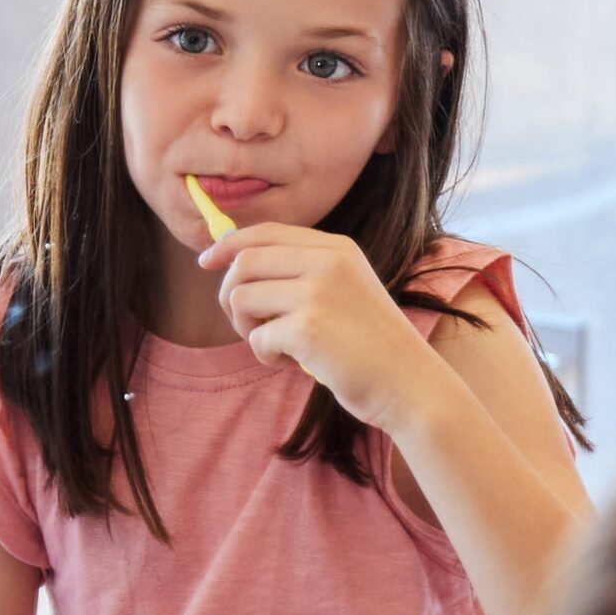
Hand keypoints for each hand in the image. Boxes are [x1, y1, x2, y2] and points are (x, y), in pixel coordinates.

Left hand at [198, 222, 445, 437]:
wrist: (409, 382)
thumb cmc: (372, 344)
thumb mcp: (346, 289)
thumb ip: (304, 272)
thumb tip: (235, 265)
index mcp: (337, 248)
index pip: (265, 232)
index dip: (228, 245)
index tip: (207, 262)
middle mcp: (328, 262)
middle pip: (244, 261)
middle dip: (230, 294)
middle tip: (246, 324)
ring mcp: (318, 293)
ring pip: (241, 297)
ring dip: (245, 328)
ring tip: (276, 345)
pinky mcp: (308, 328)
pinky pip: (256, 338)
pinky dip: (266, 356)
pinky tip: (295, 363)